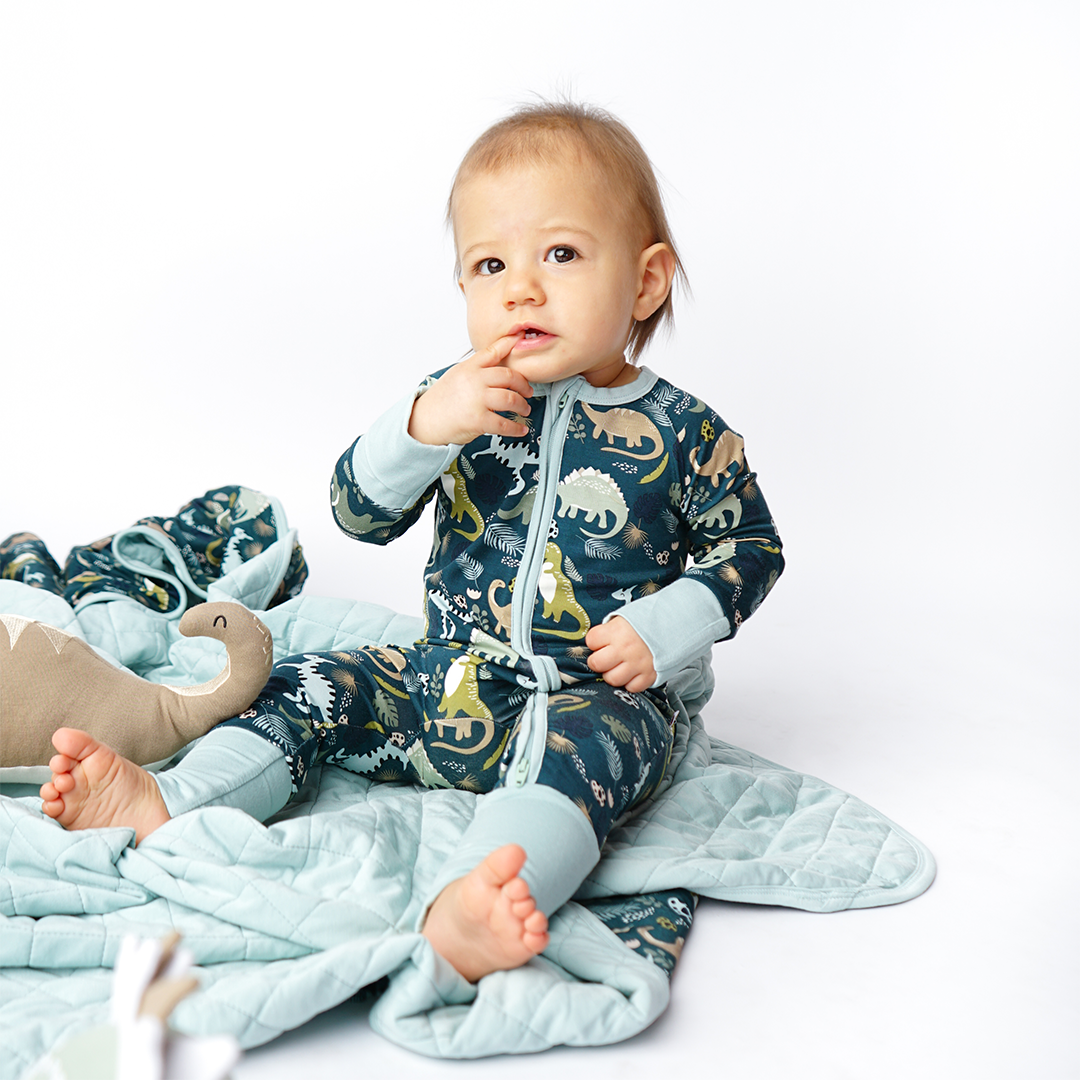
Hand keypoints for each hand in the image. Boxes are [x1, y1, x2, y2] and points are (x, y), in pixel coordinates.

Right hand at [408, 333, 532, 445]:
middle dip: (524, 386)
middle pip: (509, 376)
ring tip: (524, 409)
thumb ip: (477, 369)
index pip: (493, 351)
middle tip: (528, 392)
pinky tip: (520, 429)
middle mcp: (474, 380)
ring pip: (511, 399)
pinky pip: (504, 424)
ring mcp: (476, 400)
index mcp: (469, 367)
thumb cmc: (442, 400)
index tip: (521, 337)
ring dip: (522, 406)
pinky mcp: (478, 420)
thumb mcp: (457, 375)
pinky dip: (516, 428)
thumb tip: (499, 366)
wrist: (425, 420)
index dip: (509, 343)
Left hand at [585, 616, 655, 692]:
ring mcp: (637, 664)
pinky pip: (631, 687)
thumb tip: (595, 643)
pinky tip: (633, 673)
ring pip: (612, 679)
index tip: (601, 642)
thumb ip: (609, 631)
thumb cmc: (648, 622)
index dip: (595, 642)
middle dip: (598, 661)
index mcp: (617, 631)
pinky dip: (630, 682)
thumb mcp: (625, 618)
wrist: (676, 626)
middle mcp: (625, 648)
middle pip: (596, 664)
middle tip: (606, 658)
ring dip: (613, 674)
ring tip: (619, 666)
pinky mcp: (649, 675)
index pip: (591, 641)